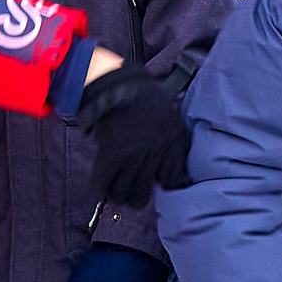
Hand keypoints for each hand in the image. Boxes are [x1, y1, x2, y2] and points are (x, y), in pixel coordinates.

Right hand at [75, 65, 193, 206]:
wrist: (120, 84)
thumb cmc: (147, 101)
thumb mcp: (173, 121)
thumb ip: (178, 148)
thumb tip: (182, 179)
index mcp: (173, 143)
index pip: (173, 183)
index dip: (167, 189)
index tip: (160, 186)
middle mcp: (154, 152)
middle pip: (143, 194)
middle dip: (137, 197)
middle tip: (134, 192)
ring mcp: (131, 155)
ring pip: (122, 193)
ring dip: (118, 195)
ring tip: (117, 191)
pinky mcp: (109, 154)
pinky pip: (101, 183)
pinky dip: (99, 188)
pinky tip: (101, 187)